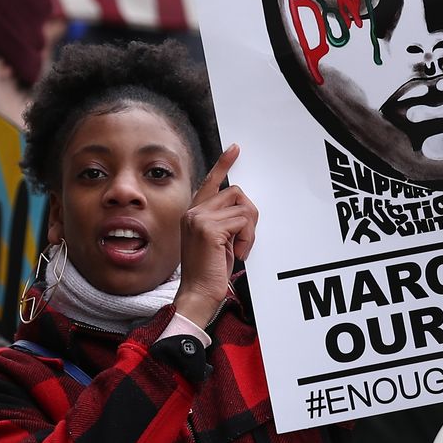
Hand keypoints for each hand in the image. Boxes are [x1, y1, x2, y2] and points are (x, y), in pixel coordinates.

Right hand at [173, 144, 255, 327]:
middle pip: (236, 193)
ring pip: (243, 207)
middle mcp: (193, 212)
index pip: (210, 182)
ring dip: (249, 230)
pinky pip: (243, 222)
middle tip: (244, 239)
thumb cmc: (208, 271)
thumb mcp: (215, 241)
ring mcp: (199, 219)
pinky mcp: (209, 229)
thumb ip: (222, 221)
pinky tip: (237, 252)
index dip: (223, 164)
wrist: (197, 294)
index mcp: (193, 213)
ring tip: (238, 248)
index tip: (235, 149)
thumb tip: (242, 208)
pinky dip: (247, 239)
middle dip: (249, 215)